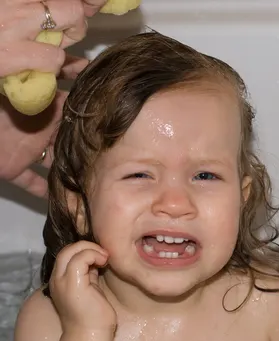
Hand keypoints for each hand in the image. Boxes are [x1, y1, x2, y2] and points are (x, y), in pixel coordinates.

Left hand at [0, 0, 106, 196]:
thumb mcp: (6, 71)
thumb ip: (31, 67)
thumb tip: (58, 57)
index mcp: (41, 103)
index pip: (73, 98)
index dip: (91, 97)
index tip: (112, 99)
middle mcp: (39, 125)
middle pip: (72, 131)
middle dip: (93, 135)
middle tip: (120, 140)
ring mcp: (27, 148)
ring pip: (60, 158)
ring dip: (77, 165)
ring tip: (103, 172)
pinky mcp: (13, 168)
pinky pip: (32, 181)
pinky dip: (45, 190)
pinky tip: (68, 199)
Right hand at [49, 241, 116, 332]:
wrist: (91, 334)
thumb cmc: (94, 314)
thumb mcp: (91, 287)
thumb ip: (90, 272)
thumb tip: (97, 257)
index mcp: (61, 279)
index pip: (67, 254)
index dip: (84, 249)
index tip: (101, 256)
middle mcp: (57, 279)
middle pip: (66, 249)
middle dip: (87, 245)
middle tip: (104, 253)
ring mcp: (62, 282)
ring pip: (70, 251)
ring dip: (91, 249)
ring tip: (105, 258)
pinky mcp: (72, 285)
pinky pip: (80, 259)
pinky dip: (93, 255)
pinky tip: (104, 262)